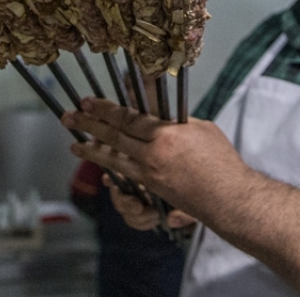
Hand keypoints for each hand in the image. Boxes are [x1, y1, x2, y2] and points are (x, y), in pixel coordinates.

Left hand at [62, 97, 247, 221]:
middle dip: (90, 125)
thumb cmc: (221, 161)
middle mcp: (152, 155)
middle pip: (114, 137)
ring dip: (92, 150)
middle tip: (71, 116)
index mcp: (166, 135)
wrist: (228, 198)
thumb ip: (177, 122)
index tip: (88, 101)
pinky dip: (111, 167)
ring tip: (73, 145)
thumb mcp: (201, 129)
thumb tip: (161, 117)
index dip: (105, 109)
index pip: (127, 118)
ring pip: (114, 159)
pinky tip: (101, 164)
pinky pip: (126, 174)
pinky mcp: (152, 189)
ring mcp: (150, 174)